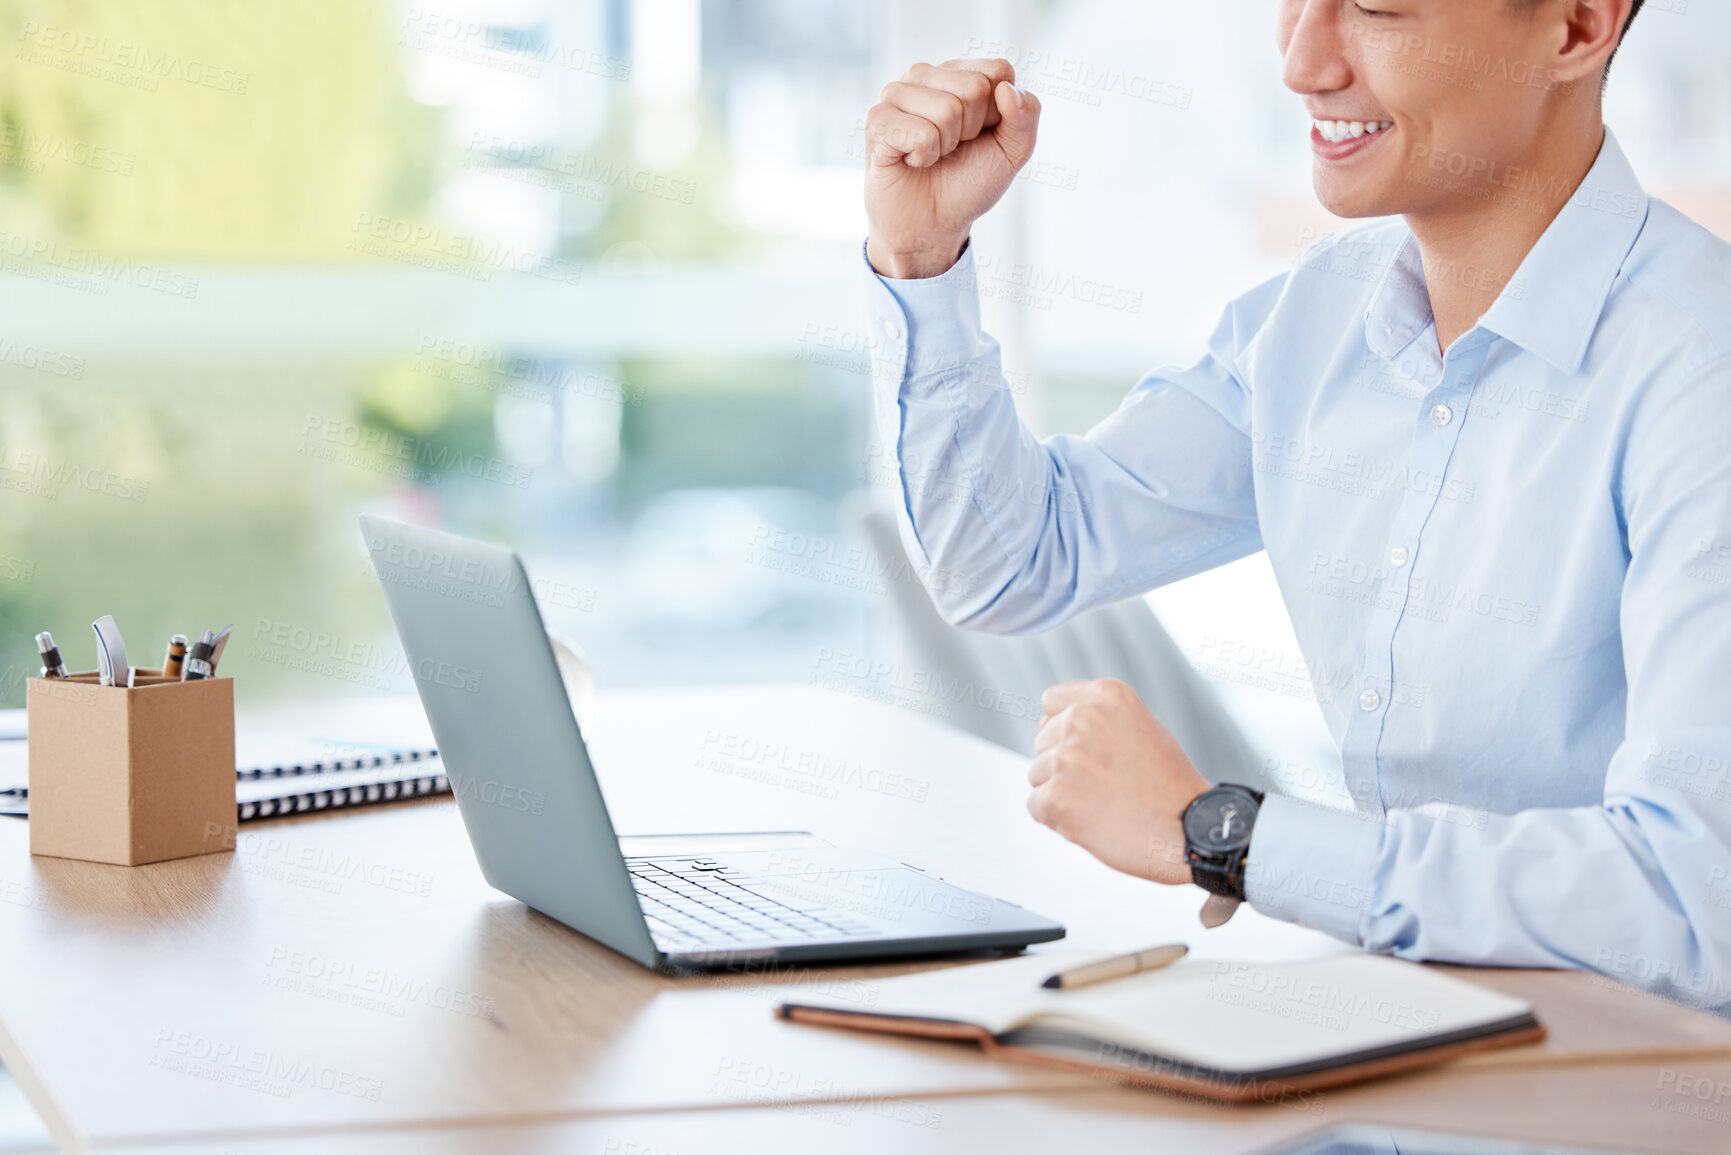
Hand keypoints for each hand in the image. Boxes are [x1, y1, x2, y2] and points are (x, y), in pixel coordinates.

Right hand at [863, 58, 1041, 279]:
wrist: (933, 225)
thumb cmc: (969, 183)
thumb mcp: (1012, 153)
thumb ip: (1026, 116)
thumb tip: (1006, 89)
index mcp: (960, 73)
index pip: (999, 71)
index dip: (998, 114)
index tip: (979, 135)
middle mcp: (926, 75)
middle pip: (974, 89)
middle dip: (971, 131)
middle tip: (952, 149)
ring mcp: (897, 93)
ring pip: (946, 109)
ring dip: (945, 146)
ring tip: (930, 155)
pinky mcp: (876, 119)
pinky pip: (920, 133)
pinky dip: (923, 157)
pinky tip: (910, 160)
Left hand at [1027, 679, 1210, 884]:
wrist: (1190, 830)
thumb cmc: (1170, 785)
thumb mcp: (1141, 726)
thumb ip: (1099, 719)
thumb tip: (1050, 727)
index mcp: (1106, 696)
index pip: (1052, 702)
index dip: (1067, 729)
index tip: (1090, 750)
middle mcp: (1081, 719)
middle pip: (1043, 742)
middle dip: (1065, 764)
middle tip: (1108, 784)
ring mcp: (1065, 758)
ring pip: (1038, 775)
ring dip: (1062, 792)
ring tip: (1105, 803)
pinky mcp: (1055, 797)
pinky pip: (1036, 805)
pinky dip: (1058, 819)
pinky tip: (1093, 820)